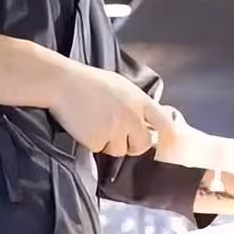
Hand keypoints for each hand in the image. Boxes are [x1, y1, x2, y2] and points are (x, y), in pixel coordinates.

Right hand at [49, 63, 171, 156]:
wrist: (63, 83)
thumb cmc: (91, 82)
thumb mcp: (122, 86)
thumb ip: (137, 104)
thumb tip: (148, 122)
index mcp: (140, 101)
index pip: (163, 123)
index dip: (169, 137)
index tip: (169, 145)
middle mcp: (131, 117)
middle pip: (142, 144)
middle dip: (133, 145)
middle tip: (119, 136)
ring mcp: (115, 129)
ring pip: (120, 150)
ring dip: (110, 143)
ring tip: (96, 124)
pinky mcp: (98, 140)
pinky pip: (100, 150)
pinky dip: (93, 143)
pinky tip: (86, 127)